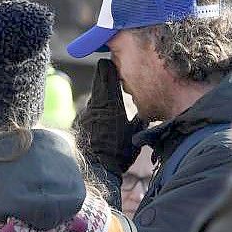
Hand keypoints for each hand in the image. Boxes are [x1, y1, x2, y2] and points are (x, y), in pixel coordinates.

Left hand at [77, 59, 146, 176]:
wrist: (94, 169)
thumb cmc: (118, 151)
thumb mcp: (136, 133)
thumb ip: (142, 117)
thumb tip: (150, 108)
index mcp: (109, 100)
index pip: (105, 70)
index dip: (112, 64)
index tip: (120, 62)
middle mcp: (94, 102)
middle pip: (99, 79)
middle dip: (109, 75)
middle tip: (121, 75)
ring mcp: (85, 111)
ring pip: (96, 94)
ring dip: (105, 94)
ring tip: (117, 99)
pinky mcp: (80, 121)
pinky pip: (92, 108)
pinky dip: (99, 108)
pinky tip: (106, 118)